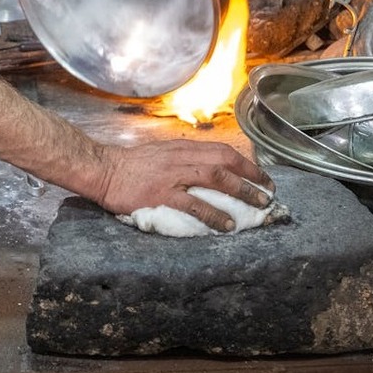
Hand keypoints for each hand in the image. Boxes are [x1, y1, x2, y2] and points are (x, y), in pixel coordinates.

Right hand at [96, 140, 274, 232]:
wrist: (103, 170)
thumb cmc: (131, 165)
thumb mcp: (162, 153)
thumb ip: (184, 158)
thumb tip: (208, 169)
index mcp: (182, 148)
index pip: (222, 152)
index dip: (246, 164)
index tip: (261, 177)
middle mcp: (181, 158)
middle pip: (225, 163)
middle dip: (252, 177)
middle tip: (268, 194)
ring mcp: (172, 176)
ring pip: (216, 179)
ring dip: (241, 193)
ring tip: (257, 208)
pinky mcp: (162, 194)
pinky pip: (194, 204)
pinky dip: (214, 214)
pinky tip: (227, 224)